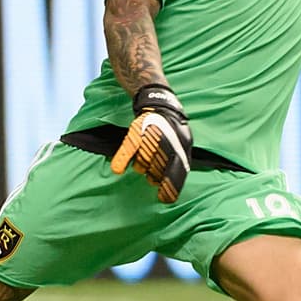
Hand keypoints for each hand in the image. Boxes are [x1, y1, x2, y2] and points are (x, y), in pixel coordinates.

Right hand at [110, 85, 192, 203]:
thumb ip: (179, 161)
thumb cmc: (172, 126)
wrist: (159, 100)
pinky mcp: (138, 130)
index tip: (166, 200)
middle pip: (158, 170)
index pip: (178, 172)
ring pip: (143, 162)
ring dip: (142, 166)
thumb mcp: (183, 142)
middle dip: (155, 177)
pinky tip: (117, 168)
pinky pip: (129, 147)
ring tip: (144, 160)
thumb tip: (172, 183)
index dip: (171, 188)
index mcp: (183, 147)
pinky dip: (123, 158)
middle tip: (153, 177)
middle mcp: (169, 142)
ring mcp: (153, 136)